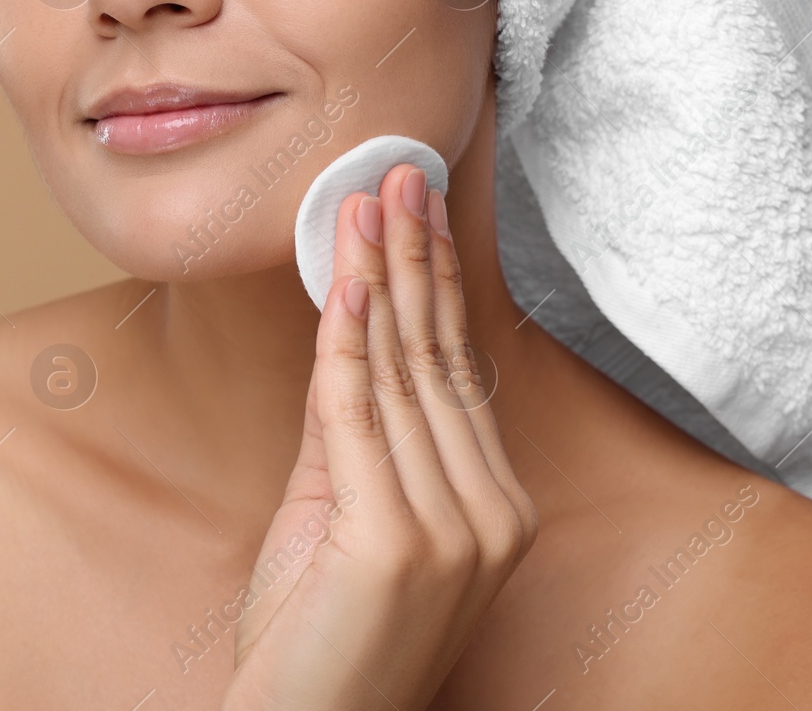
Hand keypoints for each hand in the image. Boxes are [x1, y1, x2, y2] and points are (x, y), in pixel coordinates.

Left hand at [222, 164, 537, 710]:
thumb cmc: (316, 635)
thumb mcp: (339, 515)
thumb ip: (351, 431)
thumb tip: (347, 330)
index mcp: (495, 509)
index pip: (458, 372)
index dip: (435, 285)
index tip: (418, 211)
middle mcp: (492, 515)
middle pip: (442, 359)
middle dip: (416, 259)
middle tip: (397, 175)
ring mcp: (455, 532)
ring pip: (405, 376)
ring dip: (381, 279)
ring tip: (367, 203)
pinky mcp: (400, 543)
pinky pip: (361, 416)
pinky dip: (347, 341)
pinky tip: (345, 281)